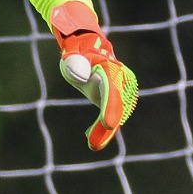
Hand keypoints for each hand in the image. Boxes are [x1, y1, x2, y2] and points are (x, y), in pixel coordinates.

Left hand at [48, 1, 135, 150]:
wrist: (88, 49)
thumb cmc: (77, 52)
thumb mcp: (71, 54)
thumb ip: (74, 62)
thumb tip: (81, 76)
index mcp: (111, 69)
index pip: (113, 91)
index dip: (111, 108)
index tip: (109, 124)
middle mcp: (121, 81)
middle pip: (117, 108)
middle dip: (107, 128)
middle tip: (94, 145)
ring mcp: (121, 91)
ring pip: (116, 116)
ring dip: (105, 132)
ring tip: (93, 145)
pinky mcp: (116, 100)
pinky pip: (112, 117)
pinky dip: (103, 130)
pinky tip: (92, 140)